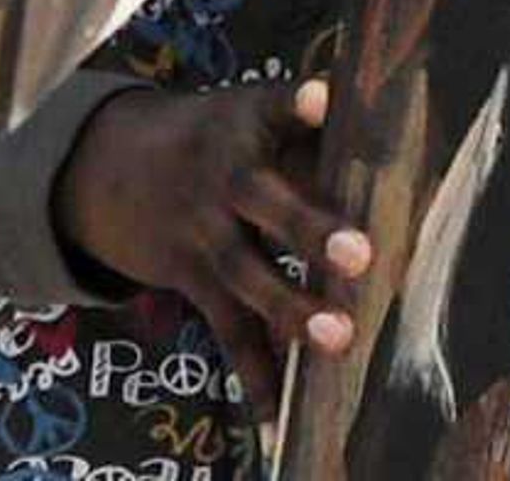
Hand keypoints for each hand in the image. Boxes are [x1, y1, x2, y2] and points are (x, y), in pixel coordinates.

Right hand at [52, 76, 363, 406]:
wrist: (106, 170)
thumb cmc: (220, 139)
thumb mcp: (255, 115)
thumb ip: (317, 133)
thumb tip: (404, 149)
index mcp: (249, 122)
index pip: (276, 106)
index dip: (298, 103)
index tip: (320, 98)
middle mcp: (224, 177)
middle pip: (265, 201)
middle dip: (311, 228)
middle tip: (359, 256)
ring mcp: (202, 231)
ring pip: (246, 272)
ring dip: (290, 308)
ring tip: (336, 338)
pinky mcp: (190, 279)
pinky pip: (225, 327)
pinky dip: (252, 370)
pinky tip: (276, 411)